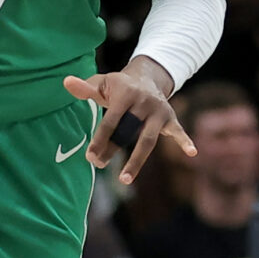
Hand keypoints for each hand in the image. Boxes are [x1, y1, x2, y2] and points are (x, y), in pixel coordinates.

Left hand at [62, 60, 192, 186]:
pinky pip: (179, 132)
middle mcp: (144, 101)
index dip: (100, 139)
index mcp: (126, 93)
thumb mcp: (102, 84)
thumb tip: (66, 83)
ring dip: (136, 160)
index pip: (111, 120)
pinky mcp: (171, 118)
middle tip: (97, 165)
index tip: (89, 156)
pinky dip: (185, 141)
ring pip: (148, 139)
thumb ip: (85, 88)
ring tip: (123, 179)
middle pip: (128, 131)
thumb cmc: (119, 87)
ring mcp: (159, 111)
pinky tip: (191, 152)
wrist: (148, 77)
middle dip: (113, 149)